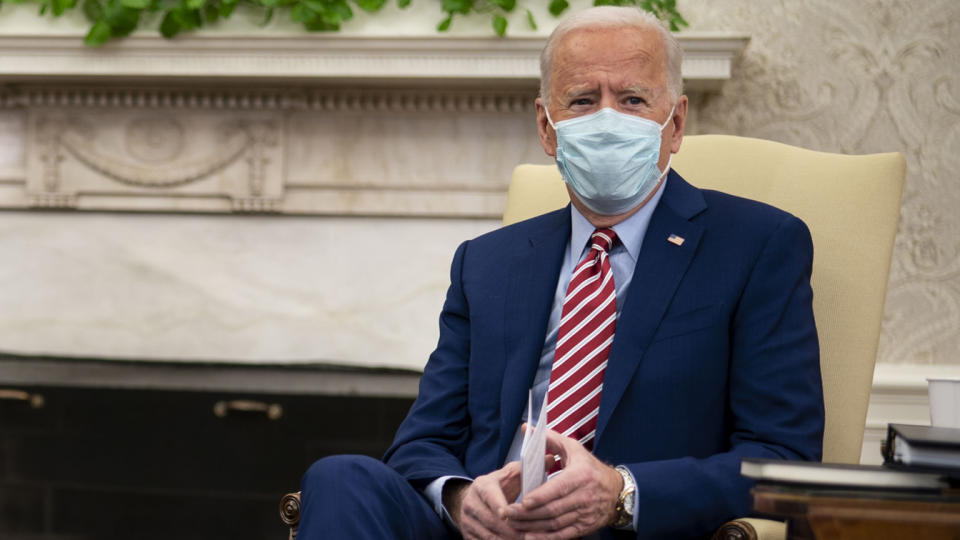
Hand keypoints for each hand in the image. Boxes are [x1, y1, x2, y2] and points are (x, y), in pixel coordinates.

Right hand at [449, 462, 524, 539]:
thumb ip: (528, 469)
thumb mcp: (510, 475)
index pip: (490, 495)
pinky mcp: (467, 534)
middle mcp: (471, 502)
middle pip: (490, 520)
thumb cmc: (499, 487)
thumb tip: (551, 458)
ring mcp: (467, 520)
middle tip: (527, 535)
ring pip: (487, 535)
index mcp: (482, 485)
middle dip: (510, 530)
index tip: (507, 514)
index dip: (498, 505)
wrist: (474, 500)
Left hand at [501, 429, 622, 539]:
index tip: (524, 501)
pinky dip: (546, 538)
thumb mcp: (574, 449)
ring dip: (533, 527)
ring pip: (555, 524)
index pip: (559, 488)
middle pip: (553, 509)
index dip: (541, 496)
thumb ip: (550, 439)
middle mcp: (584, 496)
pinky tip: (530, 536)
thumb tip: (528, 429)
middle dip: (529, 514)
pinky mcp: (584, 526)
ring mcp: (585, 514)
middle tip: (508, 514)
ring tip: (514, 524)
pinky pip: (563, 535)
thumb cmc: (591, 468)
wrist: (617, 491)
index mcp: (581, 475)